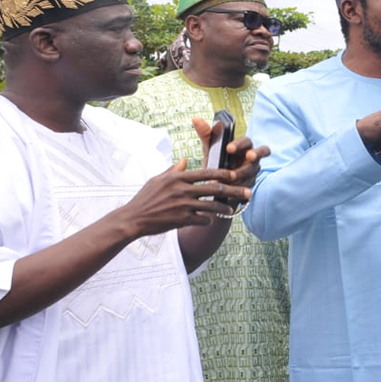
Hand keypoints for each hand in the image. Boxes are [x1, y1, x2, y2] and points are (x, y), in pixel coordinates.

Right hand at [116, 159, 250, 236]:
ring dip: (224, 208)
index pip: (206, 172)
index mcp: (177, 177)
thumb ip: (174, 170)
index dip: (223, 173)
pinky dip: (208, 220)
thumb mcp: (157, 180)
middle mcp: (182, 190)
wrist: (133, 219)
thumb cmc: (145, 198)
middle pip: (214, 188)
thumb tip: (186, 160)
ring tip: (232, 209)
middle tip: (247, 191)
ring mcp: (183, 205)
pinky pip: (202, 220)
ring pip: (212, 205)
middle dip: (234, 190)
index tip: (234, 174)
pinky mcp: (182, 219)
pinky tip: (209, 221)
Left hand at [192, 117, 269, 194]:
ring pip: (253, 171)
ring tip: (228, 179)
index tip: (228, 148)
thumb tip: (195, 119)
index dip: (240, 144)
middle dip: (255, 154)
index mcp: (243, 146)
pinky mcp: (250, 185)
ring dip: (242, 174)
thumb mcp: (209, 148)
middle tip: (249, 157)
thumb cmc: (216, 159)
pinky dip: (239, 187)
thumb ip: (205, 135)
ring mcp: (253, 171)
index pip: (247, 141)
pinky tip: (229, 189)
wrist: (216, 181)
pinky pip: (248, 185)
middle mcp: (252, 157)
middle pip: (261, 152)